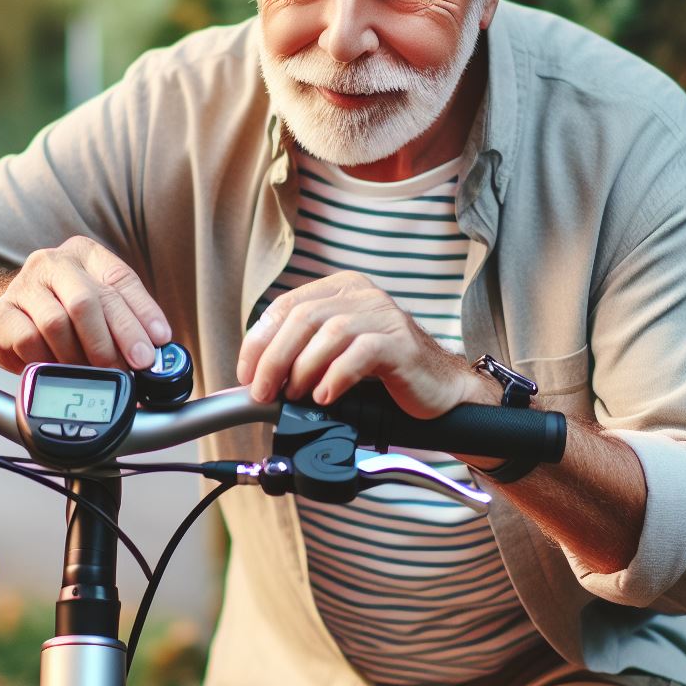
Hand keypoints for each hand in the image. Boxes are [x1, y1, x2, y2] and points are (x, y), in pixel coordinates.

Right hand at [0, 236, 170, 371]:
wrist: (9, 324)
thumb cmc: (64, 316)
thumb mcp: (99, 310)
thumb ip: (126, 322)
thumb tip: (156, 350)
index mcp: (85, 254)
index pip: (120, 280)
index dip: (143, 313)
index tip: (158, 343)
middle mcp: (53, 261)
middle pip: (87, 300)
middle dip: (111, 340)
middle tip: (126, 369)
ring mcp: (23, 285)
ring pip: (57, 323)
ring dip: (79, 356)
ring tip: (92, 373)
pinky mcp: (1, 312)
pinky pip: (29, 341)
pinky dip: (49, 361)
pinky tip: (58, 368)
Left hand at [236, 271, 487, 417]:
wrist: (439, 390)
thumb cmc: (382, 374)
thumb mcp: (334, 354)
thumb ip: (300, 354)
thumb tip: (253, 378)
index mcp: (339, 289)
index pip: (285, 306)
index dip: (259, 341)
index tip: (246, 374)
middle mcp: (361, 294)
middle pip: (302, 318)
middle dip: (274, 359)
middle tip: (263, 392)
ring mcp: (384, 315)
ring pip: (328, 333)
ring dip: (302, 369)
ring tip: (296, 396)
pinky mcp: (400, 342)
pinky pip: (359, 354)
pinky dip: (335, 377)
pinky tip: (326, 395)